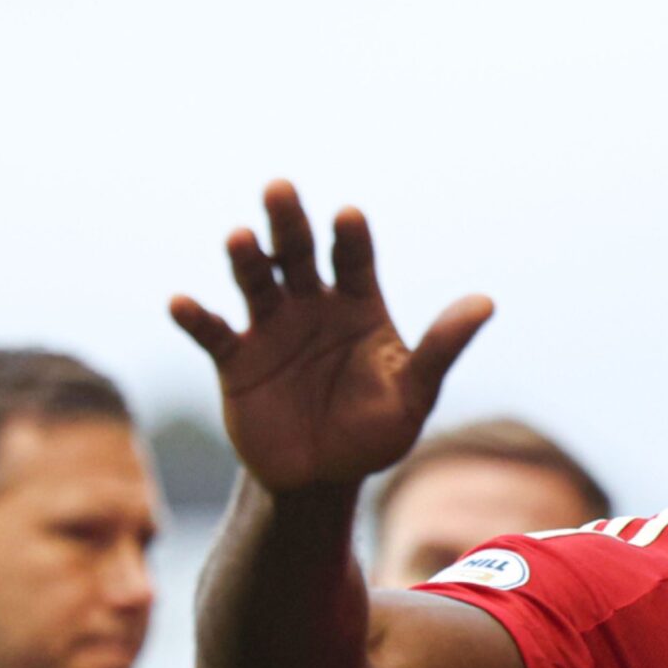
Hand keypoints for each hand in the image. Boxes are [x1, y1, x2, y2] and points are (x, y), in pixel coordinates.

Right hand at [169, 180, 492, 493]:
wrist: (325, 477)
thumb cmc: (376, 430)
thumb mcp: (415, 393)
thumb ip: (441, 347)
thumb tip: (486, 302)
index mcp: (357, 304)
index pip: (353, 259)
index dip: (350, 238)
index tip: (349, 217)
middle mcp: (311, 304)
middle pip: (297, 252)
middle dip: (289, 223)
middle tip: (280, 189)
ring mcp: (270, 328)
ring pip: (255, 281)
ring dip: (246, 258)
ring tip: (239, 238)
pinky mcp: (235, 359)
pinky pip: (212, 333)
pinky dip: (195, 317)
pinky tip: (181, 302)